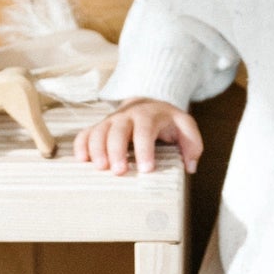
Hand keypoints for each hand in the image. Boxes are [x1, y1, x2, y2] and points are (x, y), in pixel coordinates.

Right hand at [74, 96, 201, 175]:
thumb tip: (190, 166)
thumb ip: (192, 143)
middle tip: (119, 171)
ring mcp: (111, 121)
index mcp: (149, 116)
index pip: (145, 131)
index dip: (144, 150)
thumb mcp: (185, 126)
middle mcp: (127, 116)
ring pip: (99, 131)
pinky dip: (81, 145)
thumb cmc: (166, 121)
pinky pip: (86, 133)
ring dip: (97, 149)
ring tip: (100, 168)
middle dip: (117, 150)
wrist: (148, 102)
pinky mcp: (99, 127)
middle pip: (118, 130)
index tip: (146, 169)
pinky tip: (82, 160)